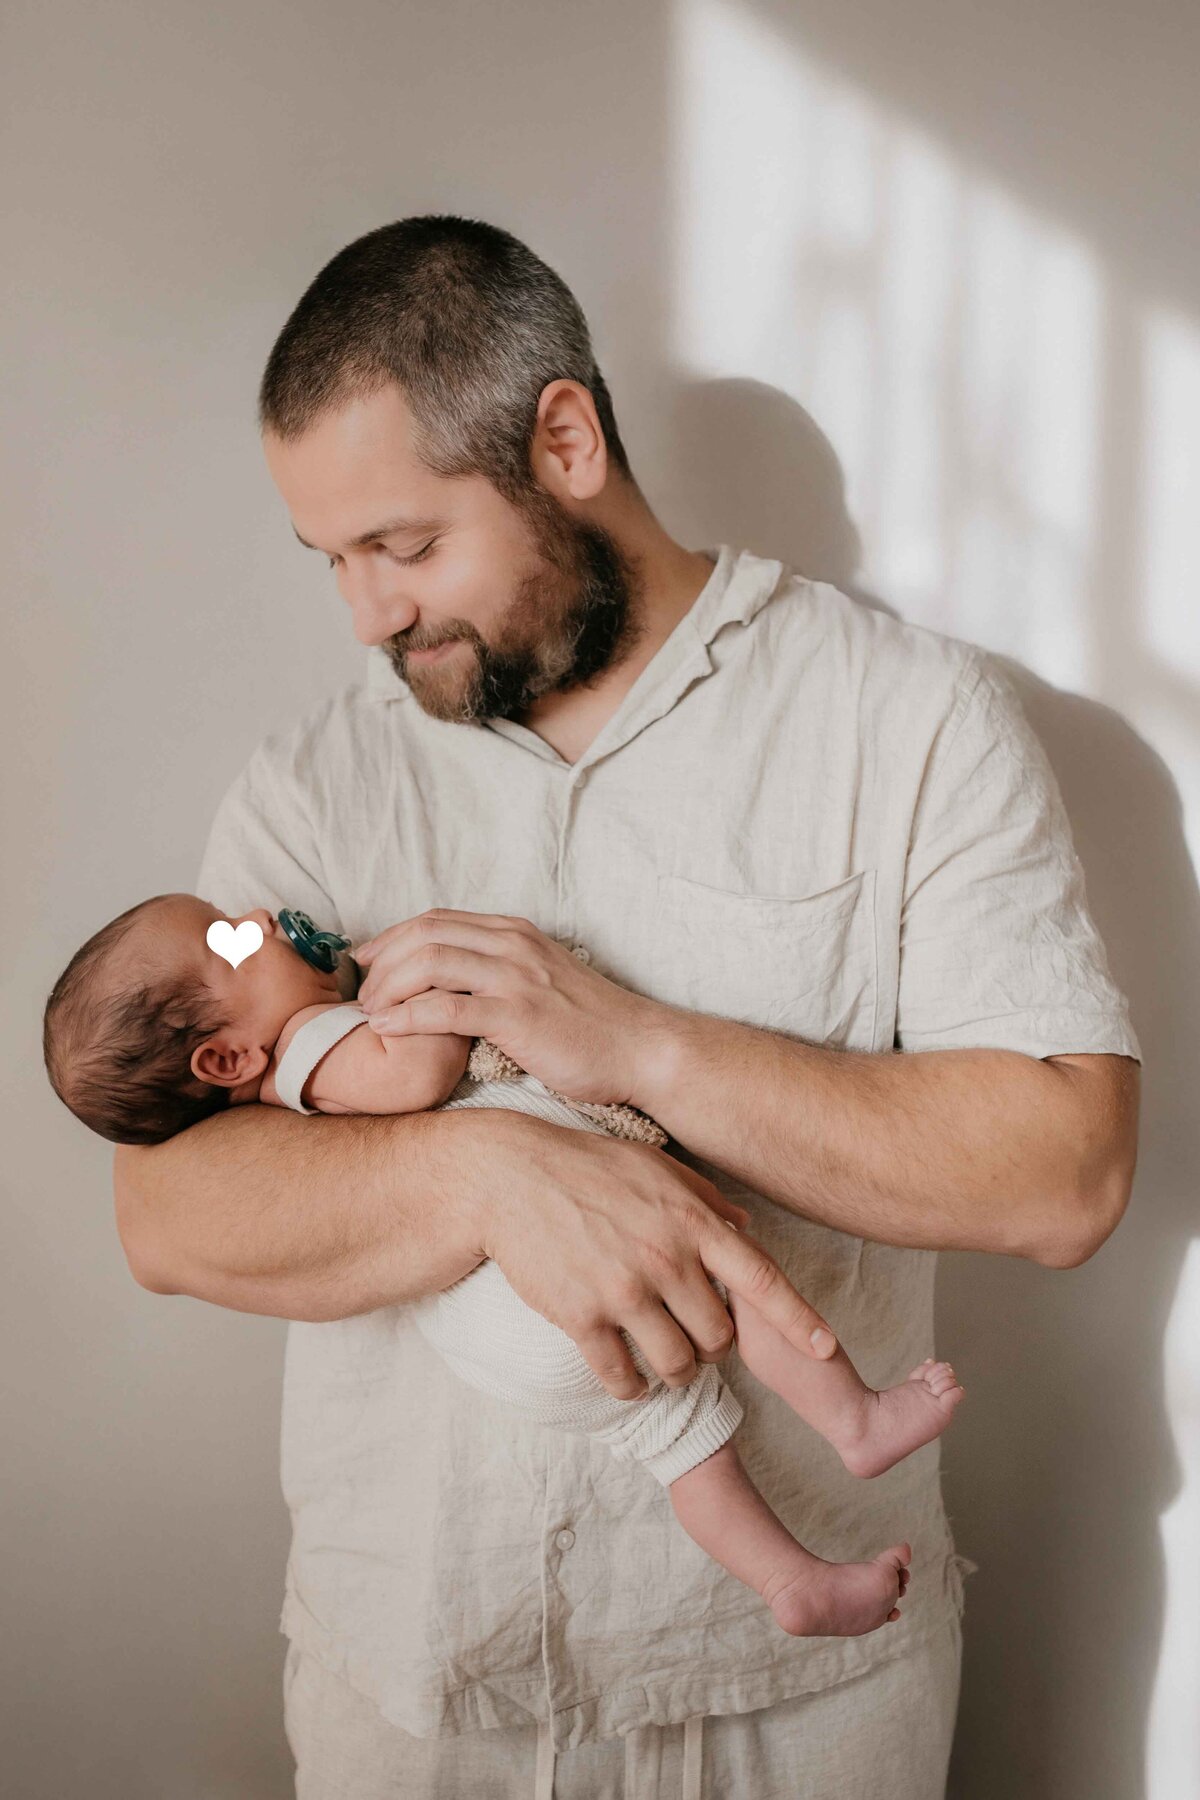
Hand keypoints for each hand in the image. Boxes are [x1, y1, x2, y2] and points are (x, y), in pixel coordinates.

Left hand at [354, 910, 664, 1104]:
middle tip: (361, 991)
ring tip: (369, 1012)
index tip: (366, 963)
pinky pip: (445, 1008)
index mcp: (515, 933)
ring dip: (388, 986)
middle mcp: (512, 945)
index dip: (391, 938)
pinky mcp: (517, 1015)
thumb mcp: (542, 979)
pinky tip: (386, 1029)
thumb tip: (454, 982)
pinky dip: (406, 1016)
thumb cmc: (590, 1024)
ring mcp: (515, 977)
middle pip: (423, 934)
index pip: (436, 920)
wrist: (640, 1048)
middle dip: (381, 960)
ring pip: (428, 962)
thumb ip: (501, 970)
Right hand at [465, 1111, 837, 1399]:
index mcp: (692, 1221)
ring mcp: (623, 1291)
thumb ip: (706, 1201)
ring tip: (661, 1361)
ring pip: (678, 1366)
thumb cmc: (587, 1165)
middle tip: (693, 1337)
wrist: (509, 1175)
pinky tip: (624, 1374)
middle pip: (720, 1338)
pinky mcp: (580, 1317)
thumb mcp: (656, 1167)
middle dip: (714, 1346)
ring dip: (675, 1372)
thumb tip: (748, 1230)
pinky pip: (622, 1379)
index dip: (799, 1322)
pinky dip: (630, 1387)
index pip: (762, 1280)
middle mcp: (666, 1259)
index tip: (827, 1352)